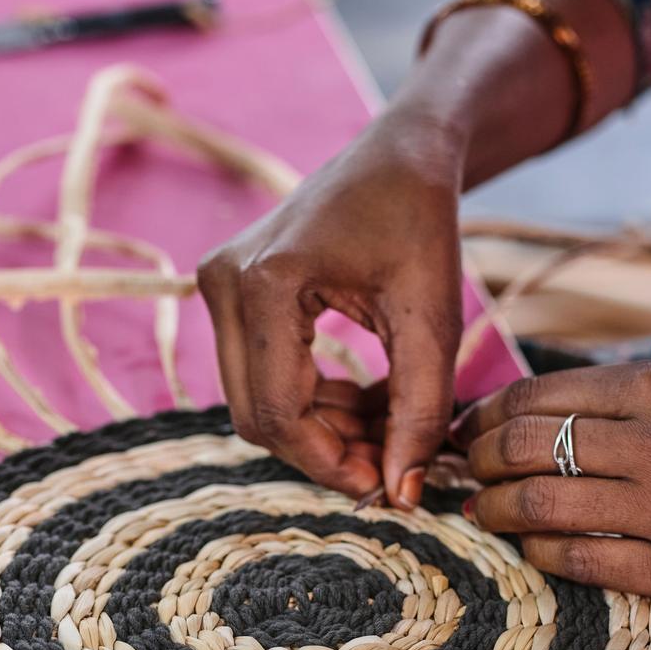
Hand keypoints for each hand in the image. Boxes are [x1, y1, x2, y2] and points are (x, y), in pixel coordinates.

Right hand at [197, 112, 464, 506]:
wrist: (402, 153)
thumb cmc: (421, 221)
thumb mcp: (432, 320)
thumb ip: (419, 411)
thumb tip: (400, 496)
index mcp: (265, 283)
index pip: (278, 413)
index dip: (330, 463)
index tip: (386, 485)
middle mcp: (224, 283)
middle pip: (257, 416)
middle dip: (325, 450)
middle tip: (392, 463)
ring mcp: (218, 285)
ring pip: (255, 402)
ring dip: (320, 429)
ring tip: (389, 428)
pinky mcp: (228, 291)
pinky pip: (258, 374)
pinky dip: (311, 401)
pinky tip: (365, 401)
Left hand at [459, 360, 650, 606]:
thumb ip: (622, 404)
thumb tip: (526, 412)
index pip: (535, 395)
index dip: (482, 416)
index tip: (465, 432)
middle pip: (522, 448)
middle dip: (476, 463)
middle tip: (465, 475)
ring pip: (536, 506)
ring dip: (493, 512)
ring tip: (485, 514)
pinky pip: (576, 560)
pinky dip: (538, 553)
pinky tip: (533, 547)